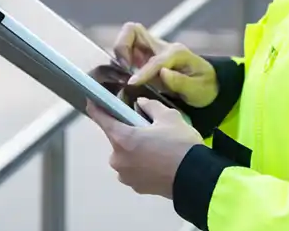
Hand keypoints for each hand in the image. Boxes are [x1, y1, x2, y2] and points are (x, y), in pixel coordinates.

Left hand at [86, 98, 202, 197]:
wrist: (196, 179)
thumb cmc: (180, 145)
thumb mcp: (169, 117)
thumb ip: (150, 106)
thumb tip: (141, 103)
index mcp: (122, 139)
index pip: (101, 119)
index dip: (96, 108)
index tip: (92, 101)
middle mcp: (118, 159)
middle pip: (116, 138)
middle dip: (128, 132)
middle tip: (146, 128)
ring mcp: (125, 176)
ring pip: (125, 155)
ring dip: (134, 149)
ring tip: (156, 147)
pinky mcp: (136, 187)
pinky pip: (133, 169)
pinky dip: (141, 163)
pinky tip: (157, 161)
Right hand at [114, 22, 217, 107]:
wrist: (208, 84)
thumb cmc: (204, 87)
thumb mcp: (198, 90)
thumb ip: (181, 82)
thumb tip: (163, 72)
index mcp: (176, 53)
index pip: (155, 60)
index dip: (142, 71)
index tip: (131, 83)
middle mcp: (162, 47)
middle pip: (133, 30)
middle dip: (122, 45)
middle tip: (123, 67)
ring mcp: (152, 50)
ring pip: (128, 37)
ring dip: (120, 52)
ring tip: (122, 71)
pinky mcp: (145, 57)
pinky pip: (127, 51)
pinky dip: (121, 59)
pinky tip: (123, 75)